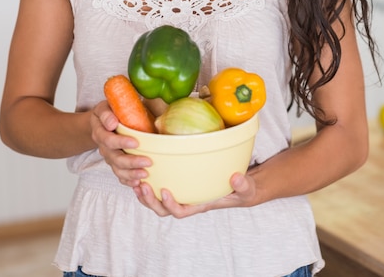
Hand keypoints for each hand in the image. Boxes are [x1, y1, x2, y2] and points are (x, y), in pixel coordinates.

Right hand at [90, 100, 151, 187]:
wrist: (101, 123)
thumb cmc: (109, 112)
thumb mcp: (105, 107)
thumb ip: (107, 113)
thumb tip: (113, 122)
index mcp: (100, 131)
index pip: (108, 140)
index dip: (121, 142)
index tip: (136, 142)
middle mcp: (103, 147)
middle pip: (115, 158)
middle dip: (131, 161)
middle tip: (147, 161)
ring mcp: (109, 157)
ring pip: (118, 170)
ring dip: (131, 174)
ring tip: (145, 174)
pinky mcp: (115, 164)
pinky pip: (120, 176)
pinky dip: (128, 181)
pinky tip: (138, 184)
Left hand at [132, 170, 258, 217]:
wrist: (239, 187)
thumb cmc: (241, 189)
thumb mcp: (246, 188)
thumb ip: (243, 185)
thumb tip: (235, 178)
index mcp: (200, 204)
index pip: (181, 212)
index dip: (170, 205)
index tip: (164, 191)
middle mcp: (188, 201)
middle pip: (163, 211)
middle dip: (150, 202)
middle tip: (141, 186)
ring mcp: (182, 194)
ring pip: (157, 203)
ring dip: (145, 195)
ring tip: (136, 181)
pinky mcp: (180, 184)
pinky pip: (159, 189)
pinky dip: (149, 184)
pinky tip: (142, 172)